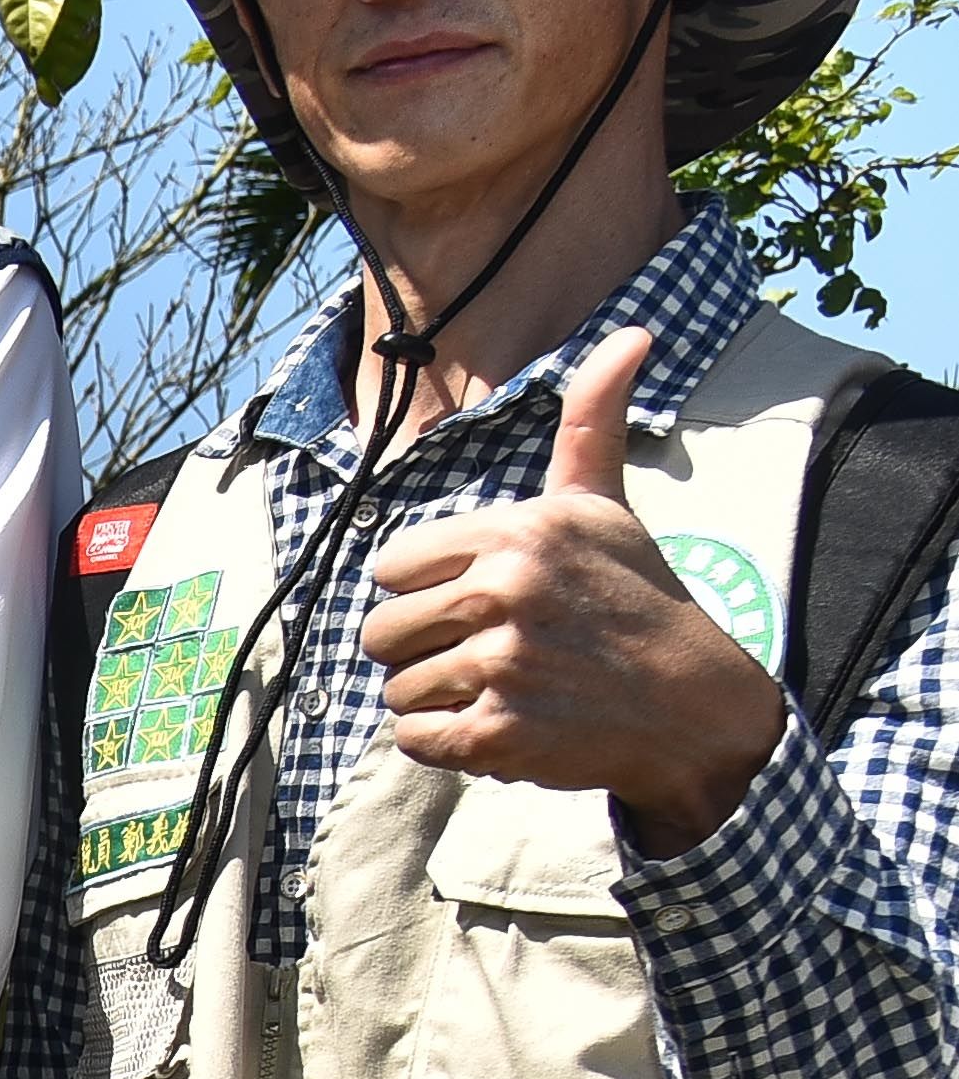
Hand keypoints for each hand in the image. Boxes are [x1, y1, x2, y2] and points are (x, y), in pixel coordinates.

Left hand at [364, 332, 789, 857]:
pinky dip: (448, 743)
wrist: (695, 704)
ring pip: (399, 689)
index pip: (393, 567)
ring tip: (509, 686)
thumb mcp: (605, 507)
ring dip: (441, 698)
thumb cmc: (635, 598)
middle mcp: (507, 591)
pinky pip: (414, 739)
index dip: (426, 590)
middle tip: (495, 650)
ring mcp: (503, 665)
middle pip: (383, 631)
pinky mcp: (498, 733)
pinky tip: (506, 723)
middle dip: (426, 648)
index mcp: (518, 533)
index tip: (483, 599)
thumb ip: (590, 424)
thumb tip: (631, 335)